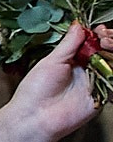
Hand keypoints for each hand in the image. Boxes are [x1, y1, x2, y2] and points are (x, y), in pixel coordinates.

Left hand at [0, 20, 112, 141]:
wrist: (35, 117)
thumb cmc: (36, 89)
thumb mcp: (52, 61)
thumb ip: (69, 44)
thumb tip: (79, 24)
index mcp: (75, 58)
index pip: (96, 42)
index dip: (102, 34)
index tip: (100, 30)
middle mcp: (88, 69)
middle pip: (110, 52)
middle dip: (111, 42)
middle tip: (105, 39)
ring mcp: (97, 83)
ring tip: (107, 48)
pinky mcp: (103, 97)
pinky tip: (112, 69)